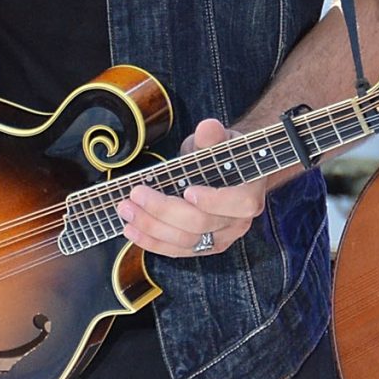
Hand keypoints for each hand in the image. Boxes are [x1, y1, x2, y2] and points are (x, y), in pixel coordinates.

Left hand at [118, 119, 263, 258]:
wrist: (224, 176)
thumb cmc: (222, 158)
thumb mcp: (219, 142)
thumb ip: (213, 137)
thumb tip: (208, 128)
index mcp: (250, 193)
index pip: (240, 204)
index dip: (214, 201)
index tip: (187, 190)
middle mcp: (239, 222)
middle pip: (201, 224)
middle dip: (164, 210)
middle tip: (137, 193)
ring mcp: (220, 238)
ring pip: (185, 241)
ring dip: (152, 227)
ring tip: (127, 210)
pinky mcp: (202, 248)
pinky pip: (176, 251)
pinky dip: (152, 242)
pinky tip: (132, 230)